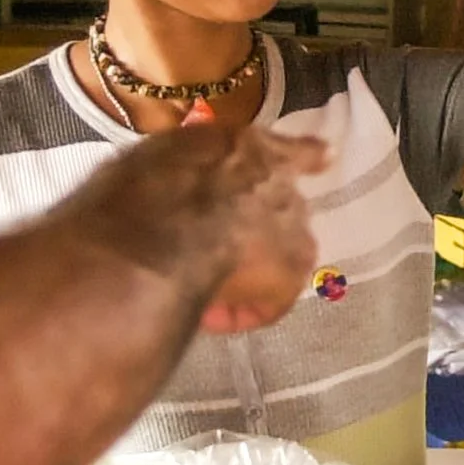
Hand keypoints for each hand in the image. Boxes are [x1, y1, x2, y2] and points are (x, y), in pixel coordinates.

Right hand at [67, 125, 328, 336]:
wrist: (159, 232)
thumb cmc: (140, 189)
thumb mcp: (153, 159)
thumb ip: (176, 166)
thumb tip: (167, 175)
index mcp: (248, 146)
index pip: (290, 149)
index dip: (303, 157)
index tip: (323, 158)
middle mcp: (282, 183)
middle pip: (284, 207)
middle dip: (258, 227)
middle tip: (214, 247)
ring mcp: (292, 228)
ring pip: (277, 255)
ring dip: (251, 272)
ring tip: (206, 291)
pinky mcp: (290, 274)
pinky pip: (266, 300)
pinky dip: (241, 311)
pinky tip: (207, 318)